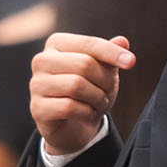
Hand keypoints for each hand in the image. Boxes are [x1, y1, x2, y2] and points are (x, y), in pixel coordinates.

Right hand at [30, 33, 134, 155]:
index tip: (131, 62)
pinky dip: (86, 112)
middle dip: (105, 81)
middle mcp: (42, 60)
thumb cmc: (88, 91)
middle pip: (84, 64)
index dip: (112, 53)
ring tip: (99, 103)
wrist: (73, 125)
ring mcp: (36, 84)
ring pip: (76, 85)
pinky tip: (87, 114)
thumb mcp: (103, 71)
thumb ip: (110, 54)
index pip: (89, 43)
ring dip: (97, 98)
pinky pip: (68, 107)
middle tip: (108, 91)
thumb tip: (123, 41)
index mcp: (56, 44)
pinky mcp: (37, 108)